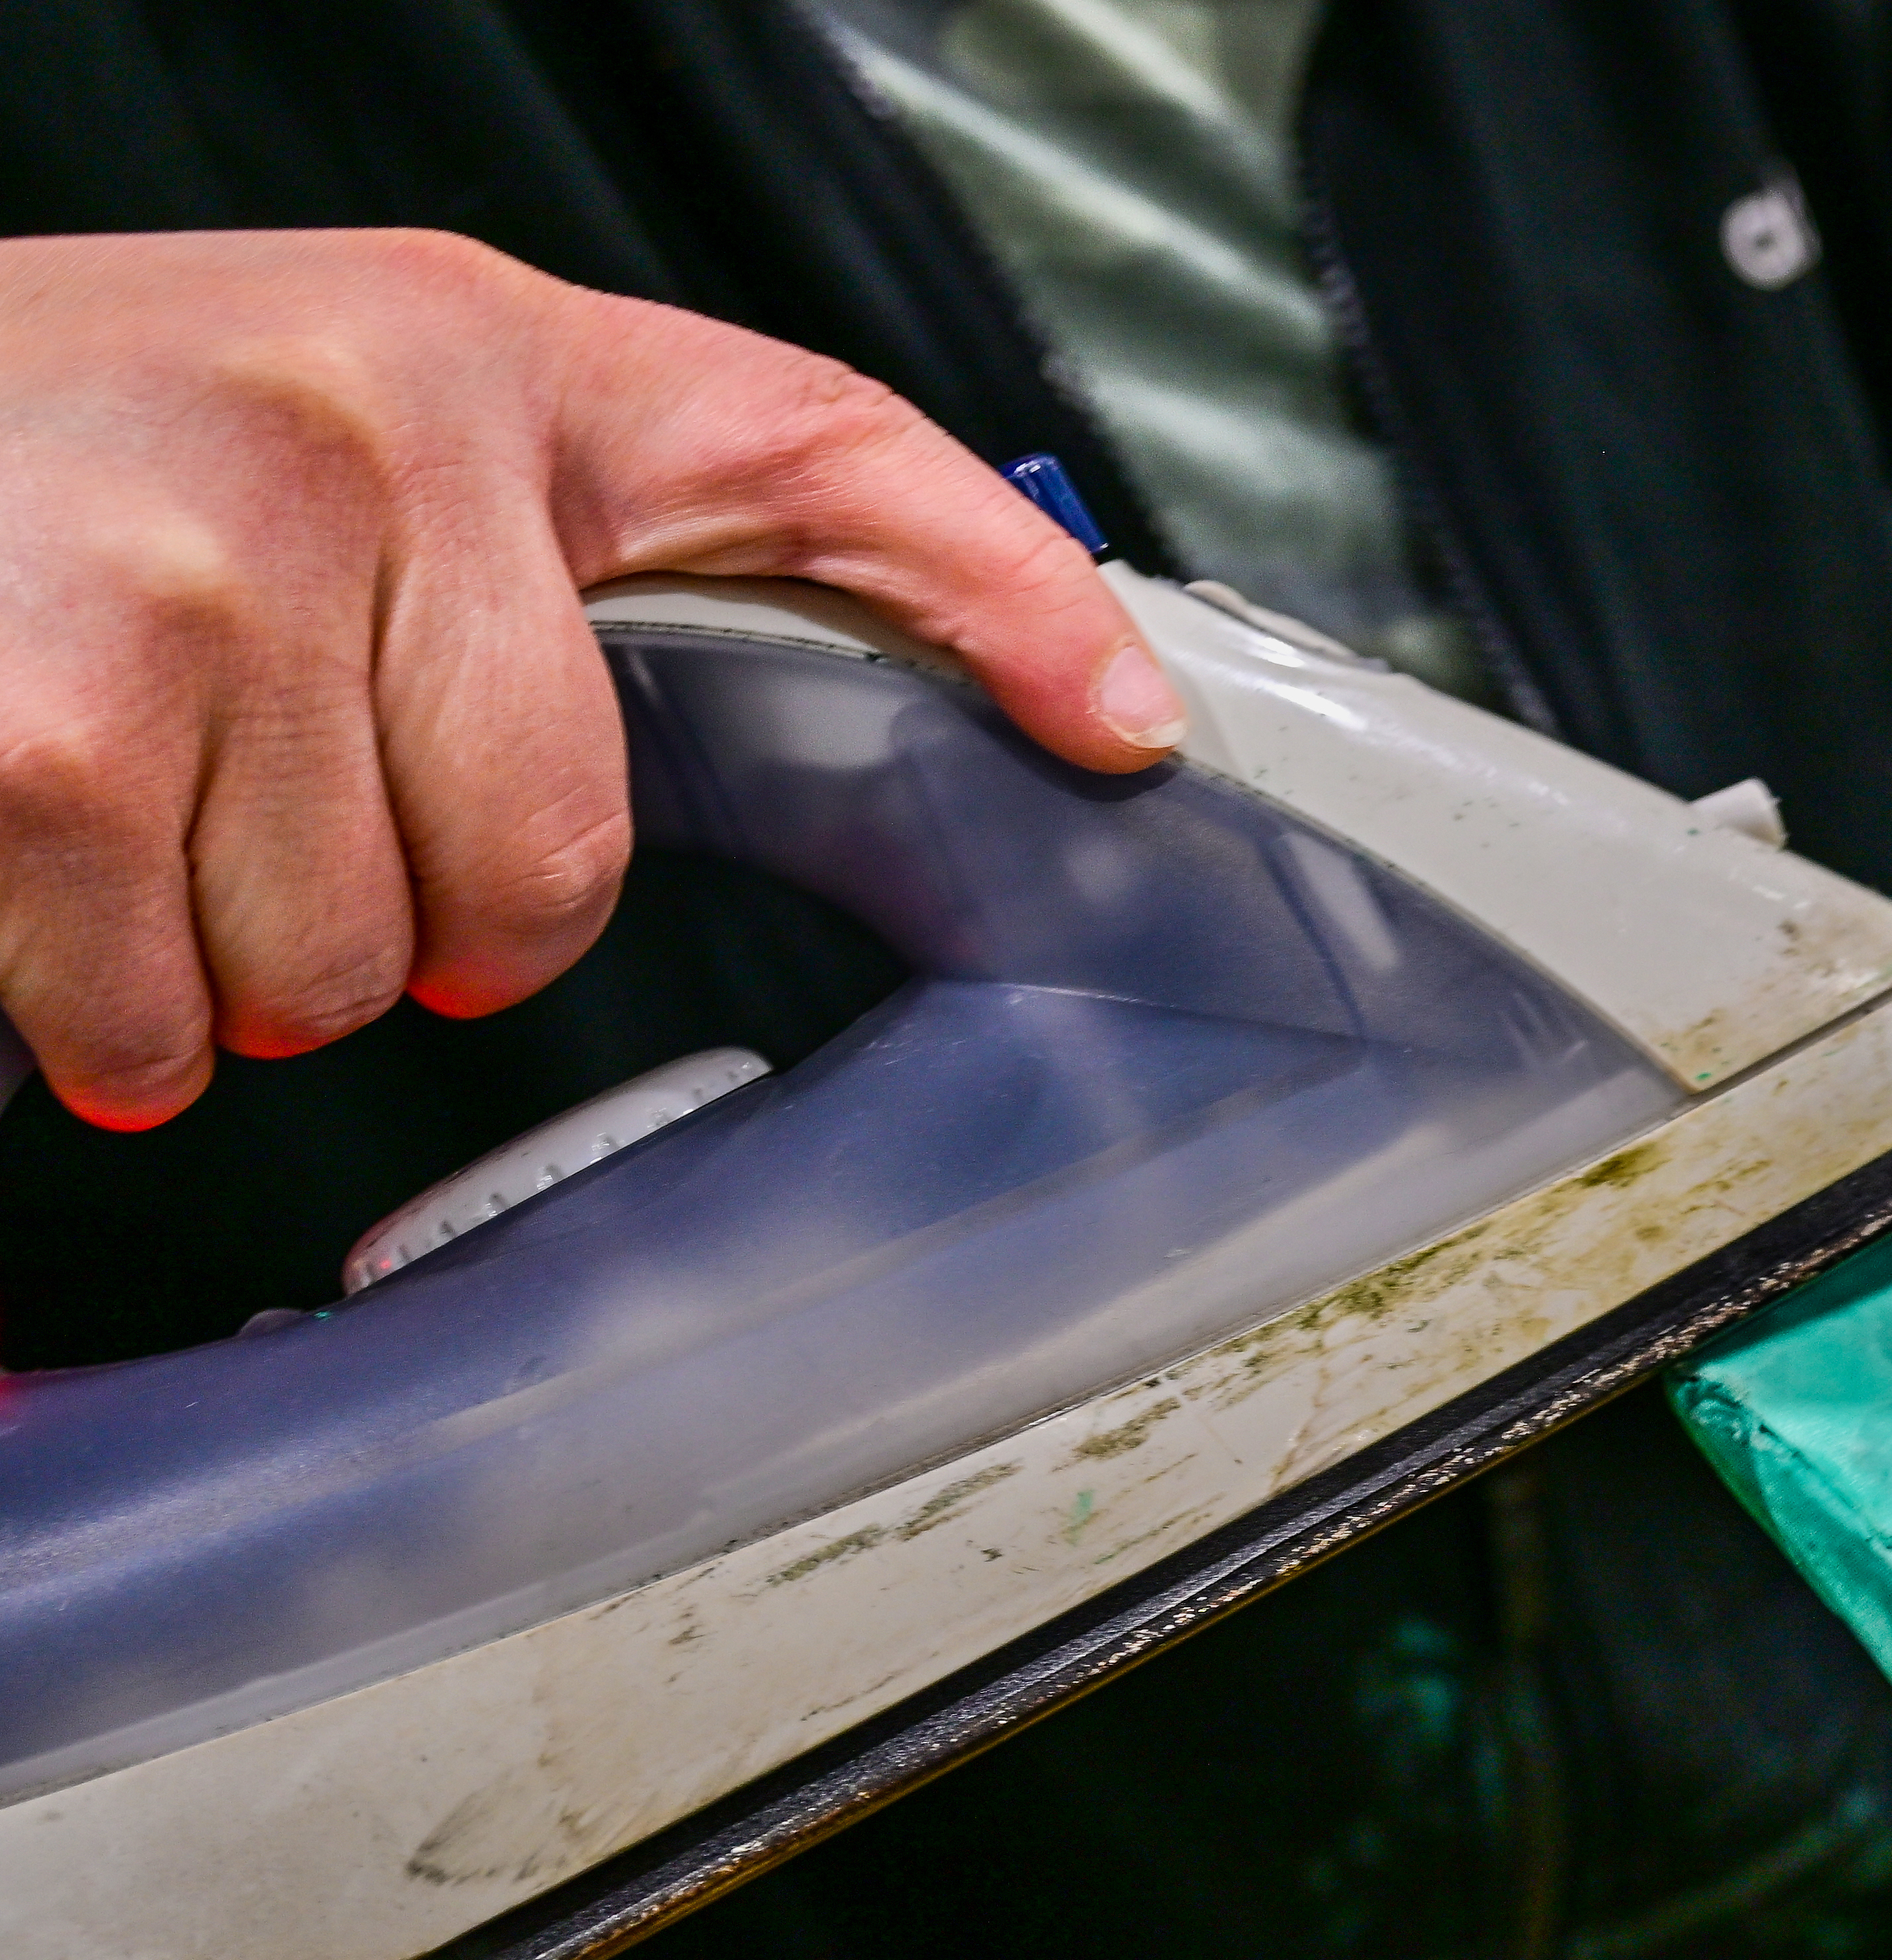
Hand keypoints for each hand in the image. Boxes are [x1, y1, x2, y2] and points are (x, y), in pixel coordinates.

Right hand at [0, 229, 1184, 1130]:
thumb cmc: (49, 445)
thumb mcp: (332, 426)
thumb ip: (551, 559)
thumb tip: (879, 708)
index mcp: (474, 357)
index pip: (827, 456)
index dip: (1010, 598)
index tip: (1125, 722)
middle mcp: (364, 432)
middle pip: (550, 863)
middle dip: (408, 919)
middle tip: (259, 810)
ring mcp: (199, 575)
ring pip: (349, 968)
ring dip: (224, 968)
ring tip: (121, 817)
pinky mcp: (45, 731)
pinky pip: (160, 1012)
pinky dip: (92, 1010)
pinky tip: (33, 884)